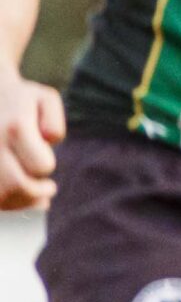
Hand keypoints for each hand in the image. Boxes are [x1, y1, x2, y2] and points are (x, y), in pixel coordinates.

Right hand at [0, 71, 64, 210]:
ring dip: (17, 202)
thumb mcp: (44, 98)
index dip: (45, 167)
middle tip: (47, 189)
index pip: (41, 166)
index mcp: (16, 128)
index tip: (45, 162)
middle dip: (35, 192)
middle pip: (17, 185)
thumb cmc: (18, 99)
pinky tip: (11, 198)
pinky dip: (1, 202)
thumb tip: (48, 141)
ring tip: (30, 196)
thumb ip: (54, 122)